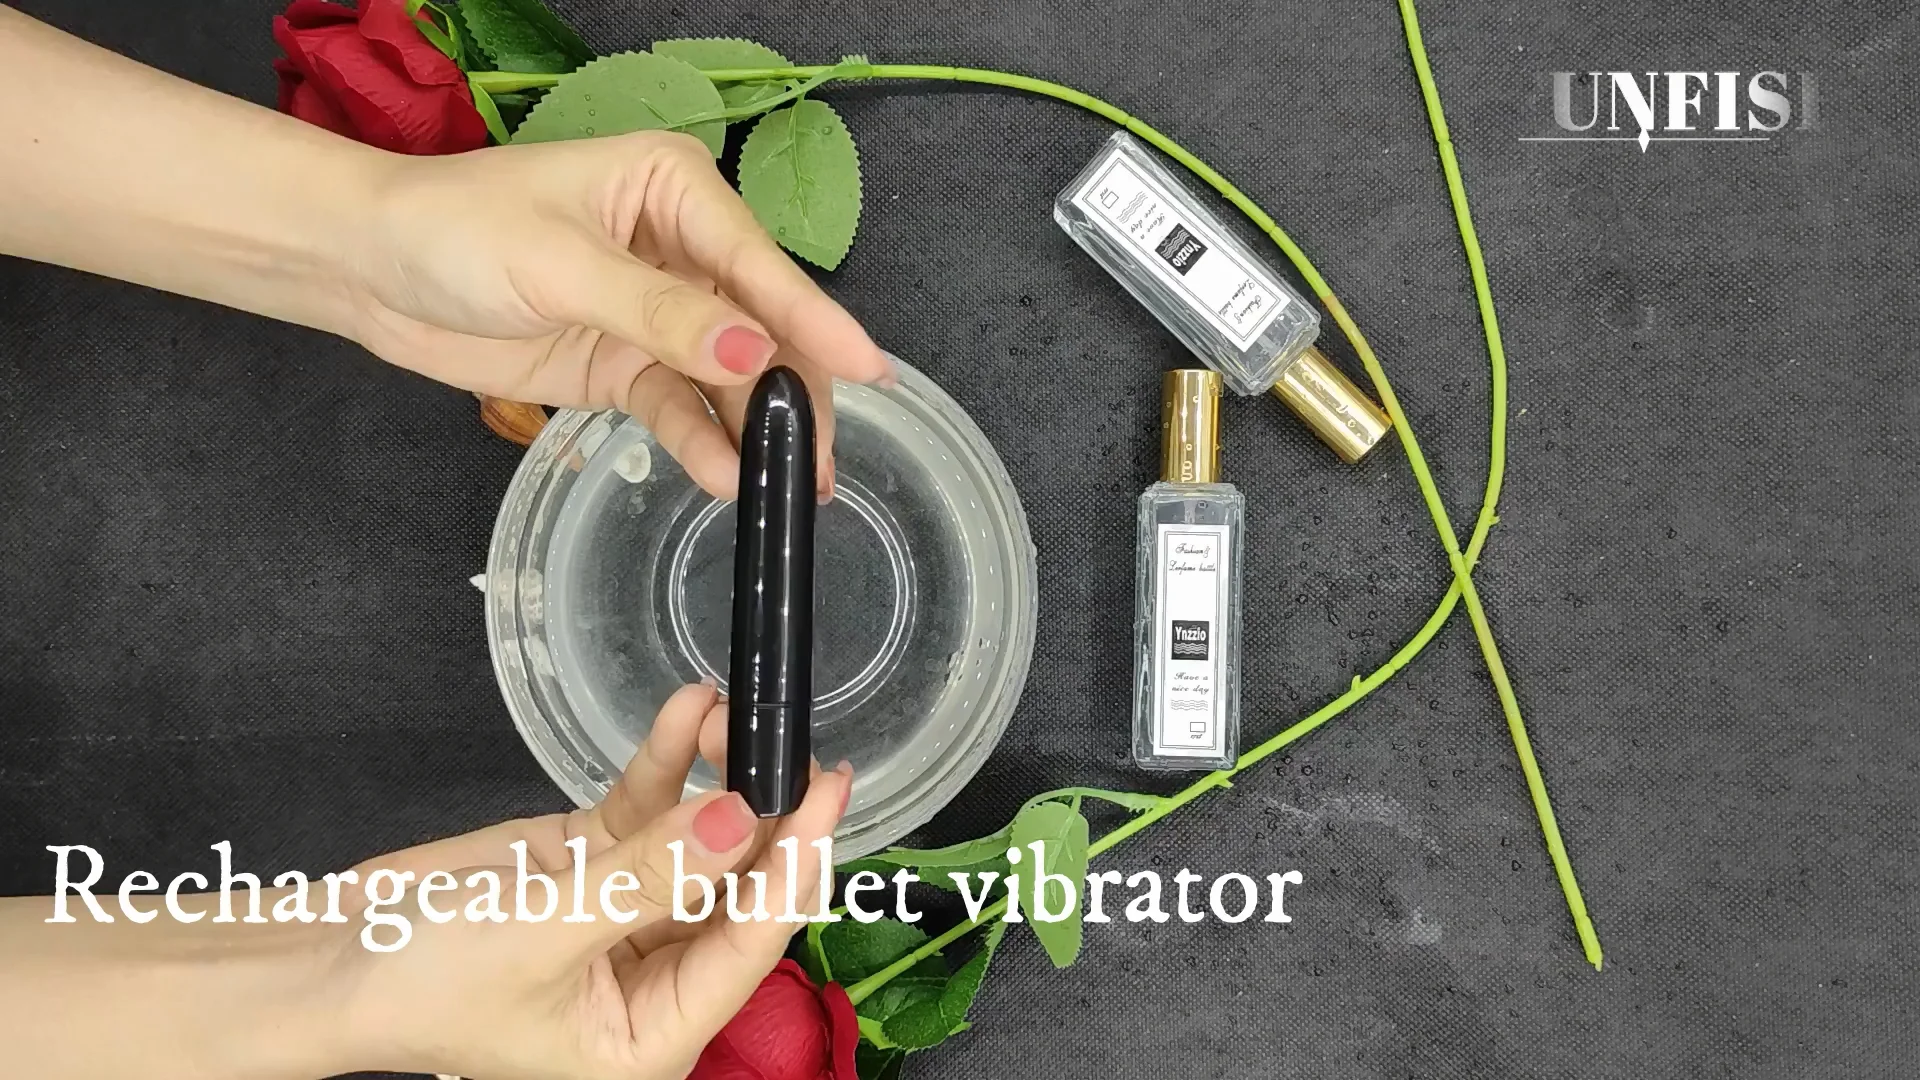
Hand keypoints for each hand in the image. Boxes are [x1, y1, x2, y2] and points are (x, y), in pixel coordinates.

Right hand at [325, 682, 852, 1078]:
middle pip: (736, 887)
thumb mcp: (542, 935)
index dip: (795, 865)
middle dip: (762, 811)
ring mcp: (627, 912)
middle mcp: (653, 978)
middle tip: (793, 742)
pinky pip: (649, 808)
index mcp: (653, 1036)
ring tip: (734, 712)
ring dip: (717, 773)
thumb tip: (734, 820)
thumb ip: (647, 878)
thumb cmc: (420, 990)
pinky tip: (689, 713)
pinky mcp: (595, 862)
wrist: (328, 962)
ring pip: (699, 838)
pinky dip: (669, 762)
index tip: (825, 794)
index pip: (751, 943)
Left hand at [341, 132, 890, 500]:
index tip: (867, 367)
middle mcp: (680, 248)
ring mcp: (657, 315)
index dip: (813, 320)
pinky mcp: (625, 367)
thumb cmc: (453, 231)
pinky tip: (722, 477)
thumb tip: (751, 355)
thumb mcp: (560, 267)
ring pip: (728, 380)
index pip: (758, 264)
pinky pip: (679, 410)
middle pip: (760, 328)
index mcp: (673, 189)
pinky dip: (701, 444)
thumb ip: (661, 316)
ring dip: (752, 432)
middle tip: (817, 460)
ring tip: (782, 488)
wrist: (367, 271)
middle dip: (791, 392)